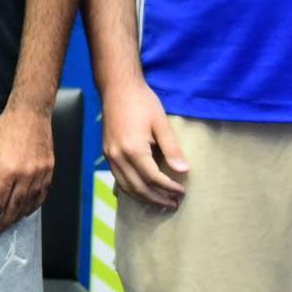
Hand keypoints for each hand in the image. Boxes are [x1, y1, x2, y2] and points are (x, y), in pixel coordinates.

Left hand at [0, 100, 54, 232]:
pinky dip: (34, 205)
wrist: (31, 112)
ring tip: (10, 222)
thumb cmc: (7, 128)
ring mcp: (40, 173)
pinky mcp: (50, 169)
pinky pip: (42, 194)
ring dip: (19, 216)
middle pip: (14, 206)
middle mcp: (26, 174)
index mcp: (8, 170)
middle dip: (4, 221)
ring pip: (30, 203)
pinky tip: (27, 210)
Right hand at [100, 82, 188, 208]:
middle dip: (157, 198)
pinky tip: (143, 191)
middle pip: (138, 187)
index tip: (182, 191)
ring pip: (126, 187)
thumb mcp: (161, 123)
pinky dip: (131, 189)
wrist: (117, 88)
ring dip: (143, 198)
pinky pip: (119, 178)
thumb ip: (172, 149)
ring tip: (160, 202)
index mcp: (133, 148)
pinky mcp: (108, 153)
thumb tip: (184, 170)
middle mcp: (118, 156)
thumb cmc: (141, 101)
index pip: (153, 178)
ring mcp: (110, 156)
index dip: (169, 187)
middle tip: (173, 203)